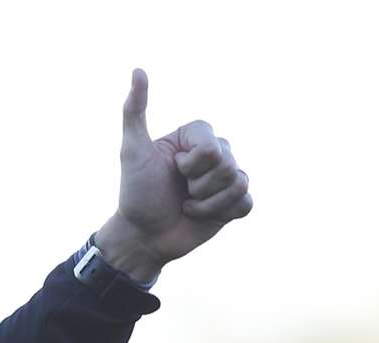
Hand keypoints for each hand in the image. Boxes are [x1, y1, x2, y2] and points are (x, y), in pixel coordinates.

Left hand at [100, 68, 252, 277]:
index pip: (212, 148)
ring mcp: (226, 177)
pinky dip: (223, 213)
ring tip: (187, 205)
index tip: (171, 170)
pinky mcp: (234, 202)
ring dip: (207, 203)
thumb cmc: (135, 193)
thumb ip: (135, 111)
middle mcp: (215, 151)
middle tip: (178, 191)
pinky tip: (204, 215)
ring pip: (239, 184)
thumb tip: (137, 70)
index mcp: (196, 135)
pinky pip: (246, 203)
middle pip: (227, 165)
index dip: (191, 166)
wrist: (142, 237)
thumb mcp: (132, 151)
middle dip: (198, 186)